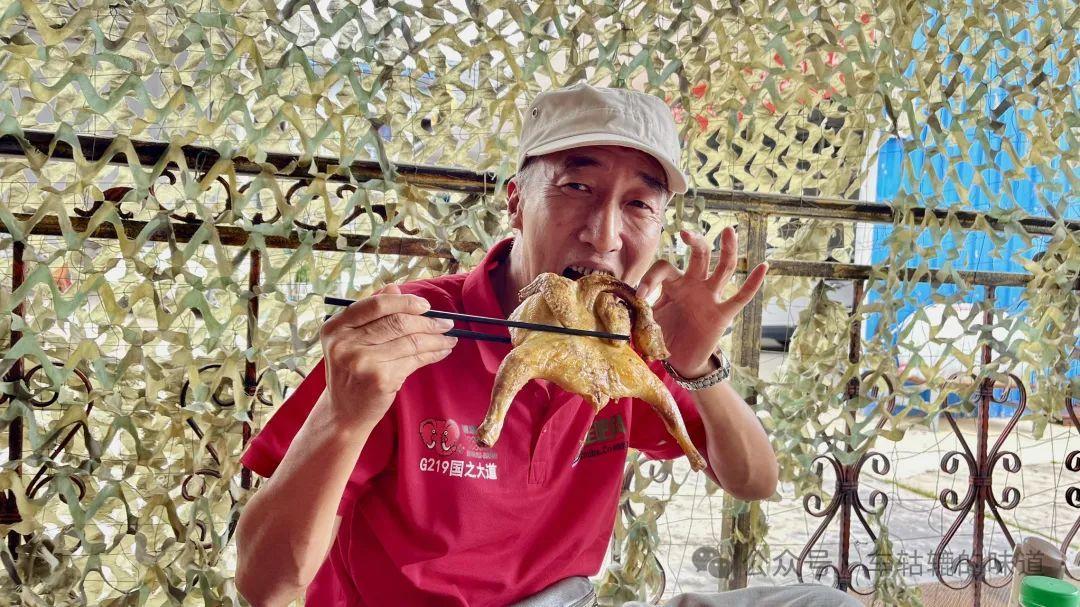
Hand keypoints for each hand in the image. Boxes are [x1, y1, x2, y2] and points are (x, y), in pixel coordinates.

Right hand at [318, 284, 456, 428]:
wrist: (344, 412)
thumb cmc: (352, 372)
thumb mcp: (352, 341)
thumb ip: (372, 314)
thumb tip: (396, 287)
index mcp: (336, 327)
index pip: (376, 305)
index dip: (404, 302)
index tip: (425, 306)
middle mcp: (345, 343)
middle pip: (397, 322)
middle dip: (427, 322)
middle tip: (446, 323)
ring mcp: (362, 361)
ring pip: (410, 341)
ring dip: (436, 339)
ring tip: (449, 338)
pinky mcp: (380, 378)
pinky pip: (414, 360)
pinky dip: (432, 354)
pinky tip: (441, 351)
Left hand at [636, 227, 768, 376]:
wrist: (681, 359)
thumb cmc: (664, 334)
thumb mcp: (647, 320)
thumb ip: (635, 310)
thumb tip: (616, 305)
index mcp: (673, 284)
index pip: (664, 269)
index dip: (651, 278)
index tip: (641, 295)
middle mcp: (694, 285)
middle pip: (698, 256)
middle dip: (694, 242)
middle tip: (685, 232)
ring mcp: (711, 297)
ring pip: (722, 269)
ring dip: (726, 250)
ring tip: (728, 231)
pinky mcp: (723, 314)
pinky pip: (740, 297)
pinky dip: (753, 282)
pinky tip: (764, 266)